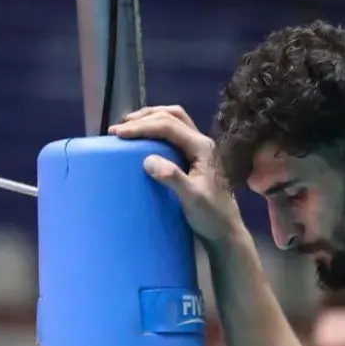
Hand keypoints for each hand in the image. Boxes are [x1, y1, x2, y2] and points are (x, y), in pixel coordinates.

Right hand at [109, 105, 243, 244]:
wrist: (225, 230)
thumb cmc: (211, 215)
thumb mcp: (192, 198)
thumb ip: (172, 178)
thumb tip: (148, 160)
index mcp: (202, 147)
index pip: (169, 126)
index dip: (142, 127)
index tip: (119, 133)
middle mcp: (201, 142)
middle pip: (172, 115)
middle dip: (145, 118)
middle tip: (120, 127)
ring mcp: (198, 149)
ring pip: (174, 120)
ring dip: (151, 119)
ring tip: (129, 127)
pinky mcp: (194, 157)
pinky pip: (174, 134)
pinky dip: (156, 130)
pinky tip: (144, 139)